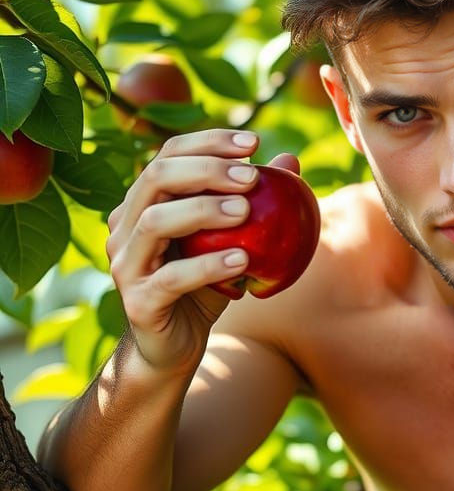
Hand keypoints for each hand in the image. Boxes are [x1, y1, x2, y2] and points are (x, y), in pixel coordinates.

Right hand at [105, 128, 297, 374]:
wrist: (174, 348)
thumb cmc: (204, 288)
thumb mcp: (233, 242)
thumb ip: (256, 202)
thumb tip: (291, 160)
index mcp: (143, 204)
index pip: (168, 155)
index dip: (209, 143)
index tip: (254, 143)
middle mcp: (125, 227)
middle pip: (156, 178)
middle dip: (207, 170)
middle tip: (252, 176)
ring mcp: (125, 264)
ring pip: (155, 222)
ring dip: (203, 210)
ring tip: (246, 210)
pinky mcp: (137, 301)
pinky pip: (170, 278)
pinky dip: (208, 266)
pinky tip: (242, 260)